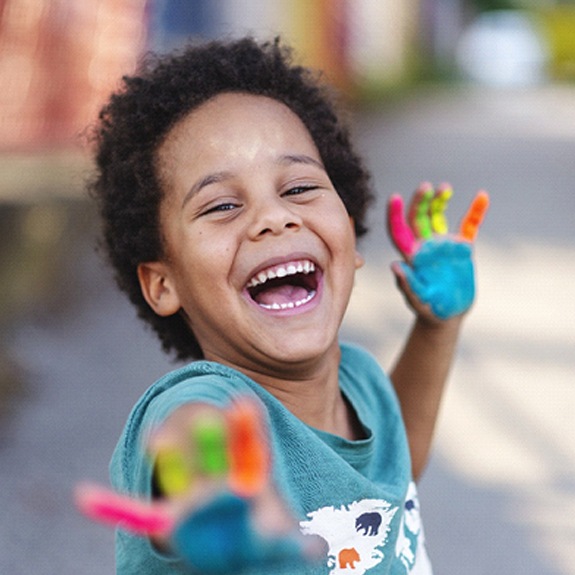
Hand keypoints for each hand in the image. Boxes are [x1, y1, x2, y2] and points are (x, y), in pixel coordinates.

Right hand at [75, 399, 316, 573]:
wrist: (232, 546)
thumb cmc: (256, 537)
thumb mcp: (276, 544)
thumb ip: (294, 549)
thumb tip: (316, 554)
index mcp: (248, 481)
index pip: (250, 448)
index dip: (247, 426)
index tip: (244, 402)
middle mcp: (218, 483)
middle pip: (217, 454)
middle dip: (214, 437)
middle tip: (210, 416)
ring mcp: (193, 496)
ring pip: (182, 471)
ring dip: (170, 455)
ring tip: (157, 437)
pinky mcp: (171, 519)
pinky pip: (140, 513)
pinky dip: (114, 508)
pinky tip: (86, 498)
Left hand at [387, 182, 488, 320]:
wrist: (448, 316)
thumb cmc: (428, 310)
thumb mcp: (418, 300)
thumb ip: (407, 284)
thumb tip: (395, 265)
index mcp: (411, 256)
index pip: (399, 231)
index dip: (394, 215)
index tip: (394, 197)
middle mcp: (425, 246)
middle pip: (418, 217)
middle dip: (420, 201)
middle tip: (426, 187)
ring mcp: (443, 245)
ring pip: (438, 216)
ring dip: (440, 200)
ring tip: (444, 188)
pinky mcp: (462, 248)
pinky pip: (470, 225)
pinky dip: (476, 211)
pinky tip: (482, 196)